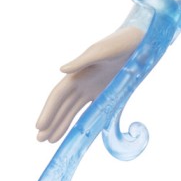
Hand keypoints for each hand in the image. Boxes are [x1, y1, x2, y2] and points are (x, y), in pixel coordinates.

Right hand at [35, 26, 143, 142]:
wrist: (141, 40)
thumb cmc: (120, 42)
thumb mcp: (102, 50)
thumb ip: (83, 60)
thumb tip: (61, 70)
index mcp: (78, 72)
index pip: (58, 95)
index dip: (48, 111)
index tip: (39, 126)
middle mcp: (82, 82)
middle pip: (62, 105)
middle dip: (51, 122)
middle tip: (39, 140)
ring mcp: (94, 88)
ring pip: (73, 110)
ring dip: (61, 124)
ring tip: (50, 141)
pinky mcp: (107, 93)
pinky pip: (91, 111)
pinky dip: (82, 122)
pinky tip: (76, 133)